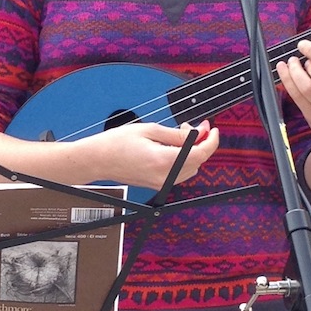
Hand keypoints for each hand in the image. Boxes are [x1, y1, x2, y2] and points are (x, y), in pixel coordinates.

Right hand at [92, 119, 219, 190]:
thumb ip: (177, 134)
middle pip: (197, 162)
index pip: (200, 154)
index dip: (211, 141)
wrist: (98, 160)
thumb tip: (198, 134)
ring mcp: (160, 183)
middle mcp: (164, 176)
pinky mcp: (156, 185)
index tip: (212, 129)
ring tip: (180, 134)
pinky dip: (183, 160)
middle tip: (194, 126)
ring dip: (192, 152)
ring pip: (190, 169)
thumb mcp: (149, 130)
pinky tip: (173, 147)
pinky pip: (179, 173)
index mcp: (163, 161)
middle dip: (201, 143)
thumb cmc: (117, 143)